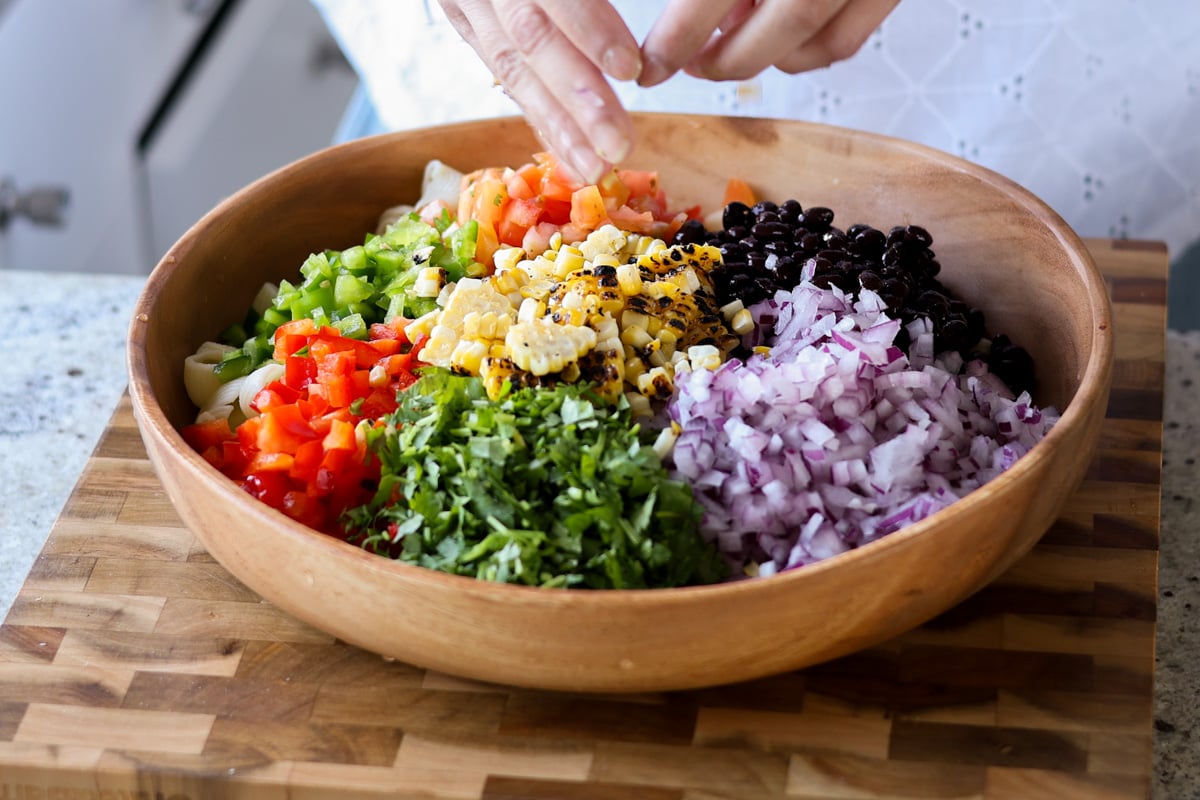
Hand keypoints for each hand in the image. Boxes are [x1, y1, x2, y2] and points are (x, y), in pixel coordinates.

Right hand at [437, 0, 642, 183]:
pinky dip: (539, 115)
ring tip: (595, 166)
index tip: (629, 66)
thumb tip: (633, 48)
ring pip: (511, 68)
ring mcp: (467, 1)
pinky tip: (568, 151)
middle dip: (576, 98)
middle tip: (618, 142)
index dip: (587, 27)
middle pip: (528, 40)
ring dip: (556, 124)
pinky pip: (505, 76)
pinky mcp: (467, 21)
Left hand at [639, 0, 900, 86]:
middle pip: (783, 23)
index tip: (648, 68)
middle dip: (727, 57)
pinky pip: (844, 43)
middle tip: (689, 64)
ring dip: (765, 55)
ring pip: (814, 45)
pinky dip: (803, 52)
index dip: (678, 37)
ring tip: (729, 38)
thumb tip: (668, 36)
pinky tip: (773, 31)